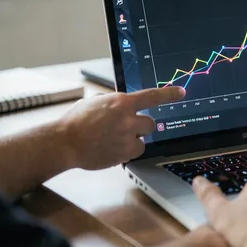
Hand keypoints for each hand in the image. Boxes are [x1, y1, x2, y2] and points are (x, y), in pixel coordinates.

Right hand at [58, 87, 184, 169]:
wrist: (65, 142)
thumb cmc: (75, 121)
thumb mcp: (95, 101)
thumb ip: (112, 102)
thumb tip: (120, 105)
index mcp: (121, 102)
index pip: (152, 96)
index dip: (169, 94)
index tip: (181, 93)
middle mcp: (128, 119)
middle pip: (150, 124)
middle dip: (141, 126)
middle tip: (126, 128)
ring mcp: (127, 137)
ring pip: (143, 140)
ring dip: (134, 140)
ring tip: (114, 140)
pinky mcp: (124, 154)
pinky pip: (135, 152)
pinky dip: (127, 152)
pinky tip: (112, 149)